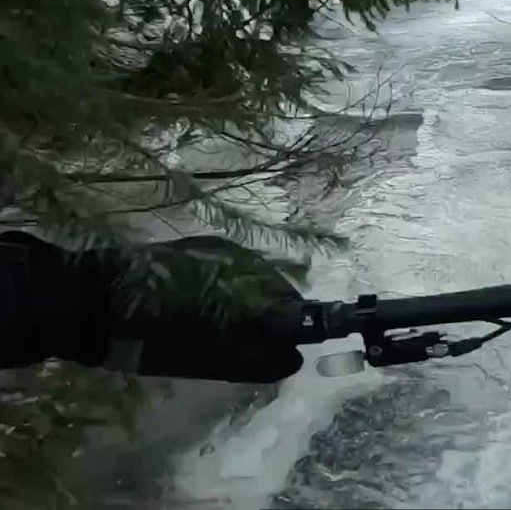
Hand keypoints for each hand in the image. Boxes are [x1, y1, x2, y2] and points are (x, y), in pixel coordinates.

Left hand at [2, 232, 304, 382]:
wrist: (99, 298)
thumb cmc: (153, 339)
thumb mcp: (209, 360)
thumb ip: (255, 359)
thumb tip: (291, 359)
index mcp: (255, 297)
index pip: (301, 311)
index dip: (314, 325)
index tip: (312, 340)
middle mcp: (251, 267)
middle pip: (284, 294)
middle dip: (278, 316)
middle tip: (260, 341)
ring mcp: (228, 252)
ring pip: (261, 280)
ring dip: (256, 300)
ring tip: (233, 323)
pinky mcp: (207, 247)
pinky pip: (238, 269)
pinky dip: (236, 287)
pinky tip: (212, 303)